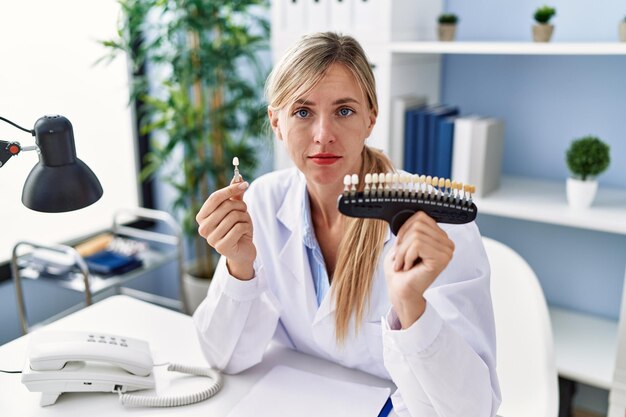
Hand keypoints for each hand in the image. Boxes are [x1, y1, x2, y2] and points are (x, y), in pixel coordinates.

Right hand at [196, 179, 255, 279]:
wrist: (242, 251)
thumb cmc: (237, 228)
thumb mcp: (236, 209)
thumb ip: (235, 194)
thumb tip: (238, 176)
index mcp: (202, 216)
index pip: (215, 197)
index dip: (230, 189)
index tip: (245, 184)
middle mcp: (203, 228)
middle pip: (226, 206)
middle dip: (241, 206)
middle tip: (244, 211)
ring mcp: (211, 239)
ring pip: (234, 216)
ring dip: (244, 218)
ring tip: (244, 223)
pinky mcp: (221, 247)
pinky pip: (239, 228)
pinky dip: (246, 227)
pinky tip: (245, 233)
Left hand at [384, 211, 454, 327]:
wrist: (399, 291)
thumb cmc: (400, 270)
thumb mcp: (403, 242)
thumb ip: (412, 227)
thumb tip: (415, 212)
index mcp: (440, 237)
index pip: (421, 216)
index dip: (404, 229)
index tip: (401, 246)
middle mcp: (447, 243)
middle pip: (418, 224)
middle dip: (403, 241)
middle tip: (401, 258)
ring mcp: (447, 251)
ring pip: (416, 234)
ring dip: (403, 251)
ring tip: (404, 264)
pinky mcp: (441, 259)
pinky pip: (417, 244)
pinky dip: (406, 256)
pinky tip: (409, 267)